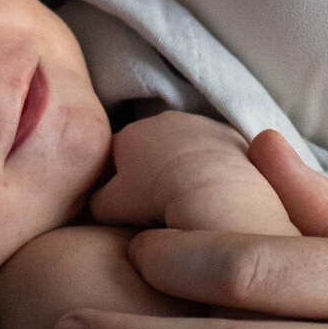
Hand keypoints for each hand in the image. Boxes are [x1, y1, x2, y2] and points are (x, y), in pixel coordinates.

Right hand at [90, 110, 293, 236]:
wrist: (215, 190)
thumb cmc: (156, 199)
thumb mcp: (109, 208)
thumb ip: (96, 201)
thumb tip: (97, 201)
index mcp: (129, 135)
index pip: (113, 154)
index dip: (115, 180)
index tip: (126, 202)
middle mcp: (162, 120)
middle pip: (149, 146)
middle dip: (149, 168)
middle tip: (156, 201)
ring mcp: (199, 123)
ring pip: (183, 146)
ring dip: (181, 165)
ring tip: (187, 196)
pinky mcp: (231, 134)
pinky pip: (214, 152)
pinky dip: (210, 166)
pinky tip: (213, 189)